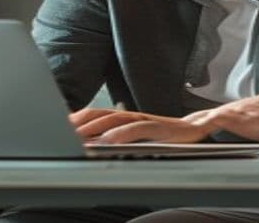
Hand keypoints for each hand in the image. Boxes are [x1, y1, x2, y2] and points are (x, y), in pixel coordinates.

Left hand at [69, 107, 214, 143]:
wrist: (200, 126)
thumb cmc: (168, 134)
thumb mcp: (140, 136)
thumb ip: (120, 136)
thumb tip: (97, 144)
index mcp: (126, 116)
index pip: (96, 113)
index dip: (78, 117)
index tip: (59, 125)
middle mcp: (133, 115)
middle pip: (101, 114)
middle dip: (81, 123)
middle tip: (62, 131)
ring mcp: (146, 119)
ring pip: (116, 120)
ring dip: (96, 128)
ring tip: (79, 136)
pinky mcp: (159, 127)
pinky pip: (137, 129)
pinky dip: (121, 134)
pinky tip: (109, 142)